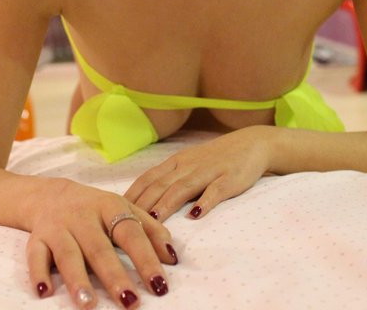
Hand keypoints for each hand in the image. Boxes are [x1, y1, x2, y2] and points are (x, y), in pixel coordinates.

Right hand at [26, 178, 176, 307]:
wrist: (50, 195)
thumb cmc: (95, 209)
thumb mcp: (125, 209)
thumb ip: (150, 230)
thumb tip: (172, 257)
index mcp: (109, 206)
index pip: (130, 233)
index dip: (145, 259)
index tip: (159, 285)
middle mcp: (82, 216)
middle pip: (99, 247)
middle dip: (114, 276)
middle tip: (129, 302)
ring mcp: (58, 227)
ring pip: (67, 253)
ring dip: (77, 279)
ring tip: (88, 304)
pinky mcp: (36, 238)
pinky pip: (34, 255)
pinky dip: (38, 273)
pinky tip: (44, 292)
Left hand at [124, 126, 271, 220]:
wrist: (252, 144)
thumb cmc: (215, 160)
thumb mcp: (188, 165)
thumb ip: (168, 180)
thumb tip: (141, 203)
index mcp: (175, 162)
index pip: (148, 178)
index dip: (131, 194)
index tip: (114, 211)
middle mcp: (188, 165)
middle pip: (160, 184)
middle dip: (142, 203)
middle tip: (126, 221)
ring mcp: (209, 172)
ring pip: (183, 187)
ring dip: (167, 203)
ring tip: (154, 220)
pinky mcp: (230, 179)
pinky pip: (216, 191)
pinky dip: (205, 202)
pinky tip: (196, 215)